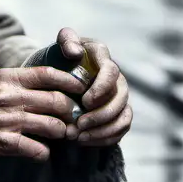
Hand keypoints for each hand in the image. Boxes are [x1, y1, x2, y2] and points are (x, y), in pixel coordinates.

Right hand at [0, 66, 87, 163]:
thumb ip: (20, 83)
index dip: (71, 81)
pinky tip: (40, 152)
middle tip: (72, 119)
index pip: (48, 74)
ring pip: (54, 126)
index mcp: (6, 77)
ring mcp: (6, 120)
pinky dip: (43, 153)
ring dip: (60, 134)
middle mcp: (8, 96)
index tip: (81, 88)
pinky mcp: (3, 142)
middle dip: (70, 112)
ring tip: (58, 136)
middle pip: (57, 101)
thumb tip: (54, 85)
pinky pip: (38, 149)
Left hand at [55, 27, 131, 147]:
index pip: (111, 72)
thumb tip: (75, 51)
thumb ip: (67, 41)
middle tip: (80, 124)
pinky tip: (85, 141)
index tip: (85, 101)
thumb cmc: (60, 58)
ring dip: (103, 129)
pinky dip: (105, 138)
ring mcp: (118, 96)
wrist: (60, 75)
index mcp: (103, 59)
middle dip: (102, 114)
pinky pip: (121, 129)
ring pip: (123, 116)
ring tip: (80, 137)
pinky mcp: (117, 113)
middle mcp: (116, 78)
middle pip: (121, 98)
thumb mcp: (60, 45)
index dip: (102, 88)